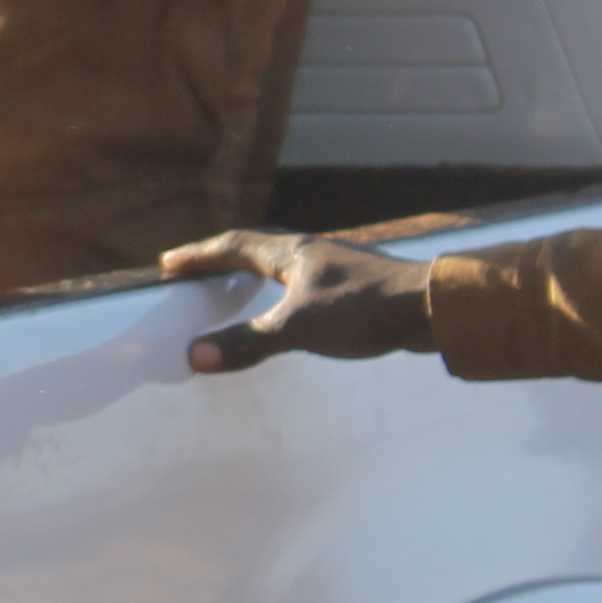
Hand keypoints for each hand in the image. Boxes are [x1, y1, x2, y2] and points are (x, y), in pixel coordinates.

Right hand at [163, 231, 439, 374]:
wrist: (432, 307)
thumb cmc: (363, 310)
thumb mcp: (297, 329)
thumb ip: (247, 341)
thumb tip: (194, 356)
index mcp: (291, 253)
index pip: (233, 246)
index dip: (199, 255)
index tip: (169, 263)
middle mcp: (311, 252)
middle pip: (256, 248)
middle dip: (222, 259)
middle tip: (195, 271)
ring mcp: (335, 267)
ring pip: (283, 264)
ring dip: (254, 272)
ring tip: (236, 286)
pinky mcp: (355, 286)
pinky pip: (304, 282)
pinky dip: (282, 290)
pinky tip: (289, 308)